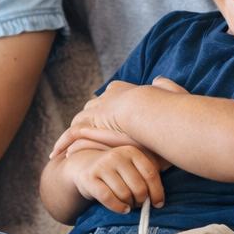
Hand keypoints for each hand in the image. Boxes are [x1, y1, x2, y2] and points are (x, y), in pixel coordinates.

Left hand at [50, 77, 187, 160]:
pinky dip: (64, 142)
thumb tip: (158, 80)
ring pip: (79, 121)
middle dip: (88, 120)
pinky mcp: (89, 125)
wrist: (153, 112)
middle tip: (84, 135)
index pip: (110, 99)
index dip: (106, 109)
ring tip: (68, 147)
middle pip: (92, 109)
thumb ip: (166, 86)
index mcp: (124, 91)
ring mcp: (96, 111)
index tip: (105, 118)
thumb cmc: (168, 108)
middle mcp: (107, 99)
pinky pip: (72, 134)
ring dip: (73, 133)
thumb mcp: (172, 94)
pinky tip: (60, 153)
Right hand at [64, 144, 165, 213]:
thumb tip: (159, 200)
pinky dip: (118, 207)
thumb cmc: (115, 171)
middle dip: (141, 201)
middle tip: (138, 204)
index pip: (151, 174)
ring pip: (125, 194)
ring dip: (129, 205)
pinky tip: (122, 209)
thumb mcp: (131, 167)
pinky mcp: (89, 179)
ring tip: (128, 204)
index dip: (157, 192)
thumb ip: (146, 176)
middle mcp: (117, 155)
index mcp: (131, 151)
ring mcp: (102, 166)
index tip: (158, 204)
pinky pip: (109, 198)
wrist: (84, 166)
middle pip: (139, 187)